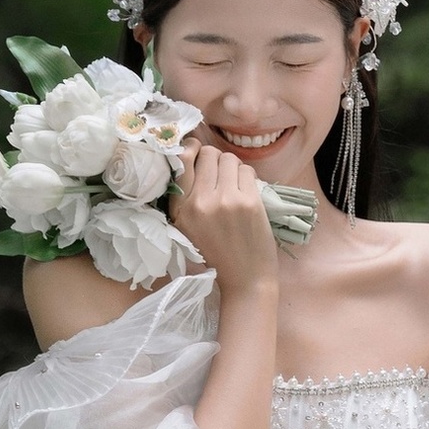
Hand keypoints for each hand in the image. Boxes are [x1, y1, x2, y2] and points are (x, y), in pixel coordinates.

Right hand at [168, 144, 277, 297]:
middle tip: (221, 176)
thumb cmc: (217, 254)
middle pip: (208, 153)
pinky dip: (248, 177)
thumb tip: (193, 157)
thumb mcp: (187, 229)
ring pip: (229, 158)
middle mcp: (199, 202)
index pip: (181, 160)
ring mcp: (225, 200)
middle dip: (216, 160)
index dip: (191, 148)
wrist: (245, 281)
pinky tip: (247, 194)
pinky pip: (247, 170)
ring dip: (233, 168)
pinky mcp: (248, 202)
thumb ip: (185, 199)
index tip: (197, 151)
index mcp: (180, 210)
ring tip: (234, 186)